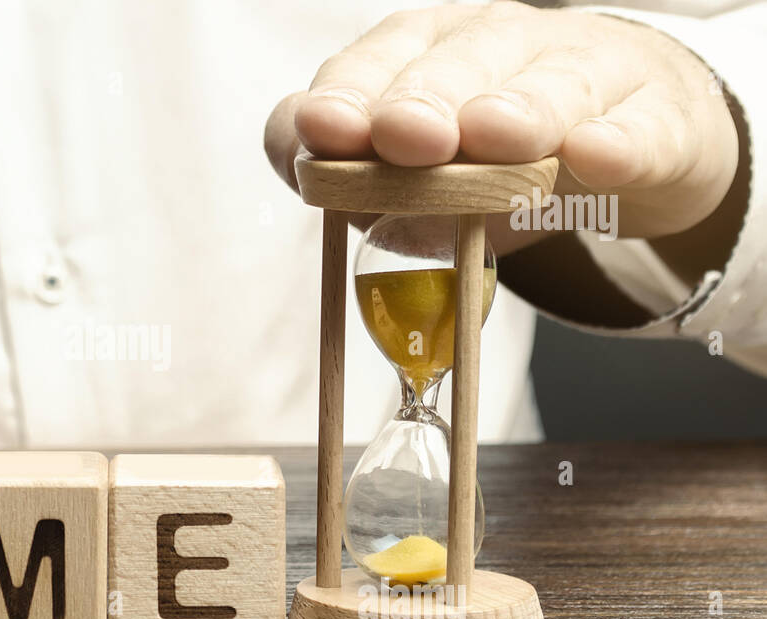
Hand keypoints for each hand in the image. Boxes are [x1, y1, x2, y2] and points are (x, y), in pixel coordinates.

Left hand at [264, 2, 737, 245]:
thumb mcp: (416, 181)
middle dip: (425, 97)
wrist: (626, 144)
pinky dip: (618, 142)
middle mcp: (501, 46)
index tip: (325, 130)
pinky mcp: (660, 119)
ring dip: (520, 109)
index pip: (378, 62)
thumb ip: (362, 192)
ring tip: (493, 137)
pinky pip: (641, 129)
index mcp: (426, 54)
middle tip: (403, 135)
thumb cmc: (494, 163)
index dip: (348, 95)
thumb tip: (330, 206)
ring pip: (554, 82)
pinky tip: (594, 156)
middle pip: (461, 61)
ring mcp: (586, 72)